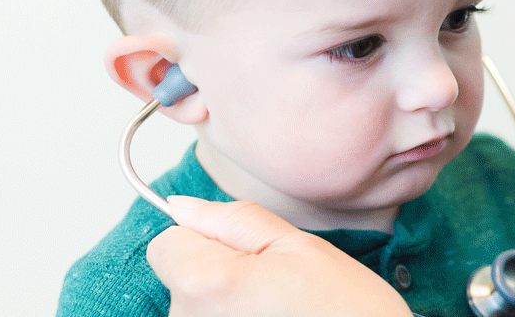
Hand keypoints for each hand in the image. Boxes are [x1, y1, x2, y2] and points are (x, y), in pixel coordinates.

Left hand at [146, 195, 411, 316]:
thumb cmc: (347, 313)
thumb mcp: (298, 246)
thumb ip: (235, 220)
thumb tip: (183, 207)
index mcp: (203, 282)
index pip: (167, 242)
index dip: (209, 239)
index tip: (249, 254)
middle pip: (182, 278)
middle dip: (221, 273)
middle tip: (279, 286)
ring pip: (199, 308)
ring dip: (233, 305)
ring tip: (283, 313)